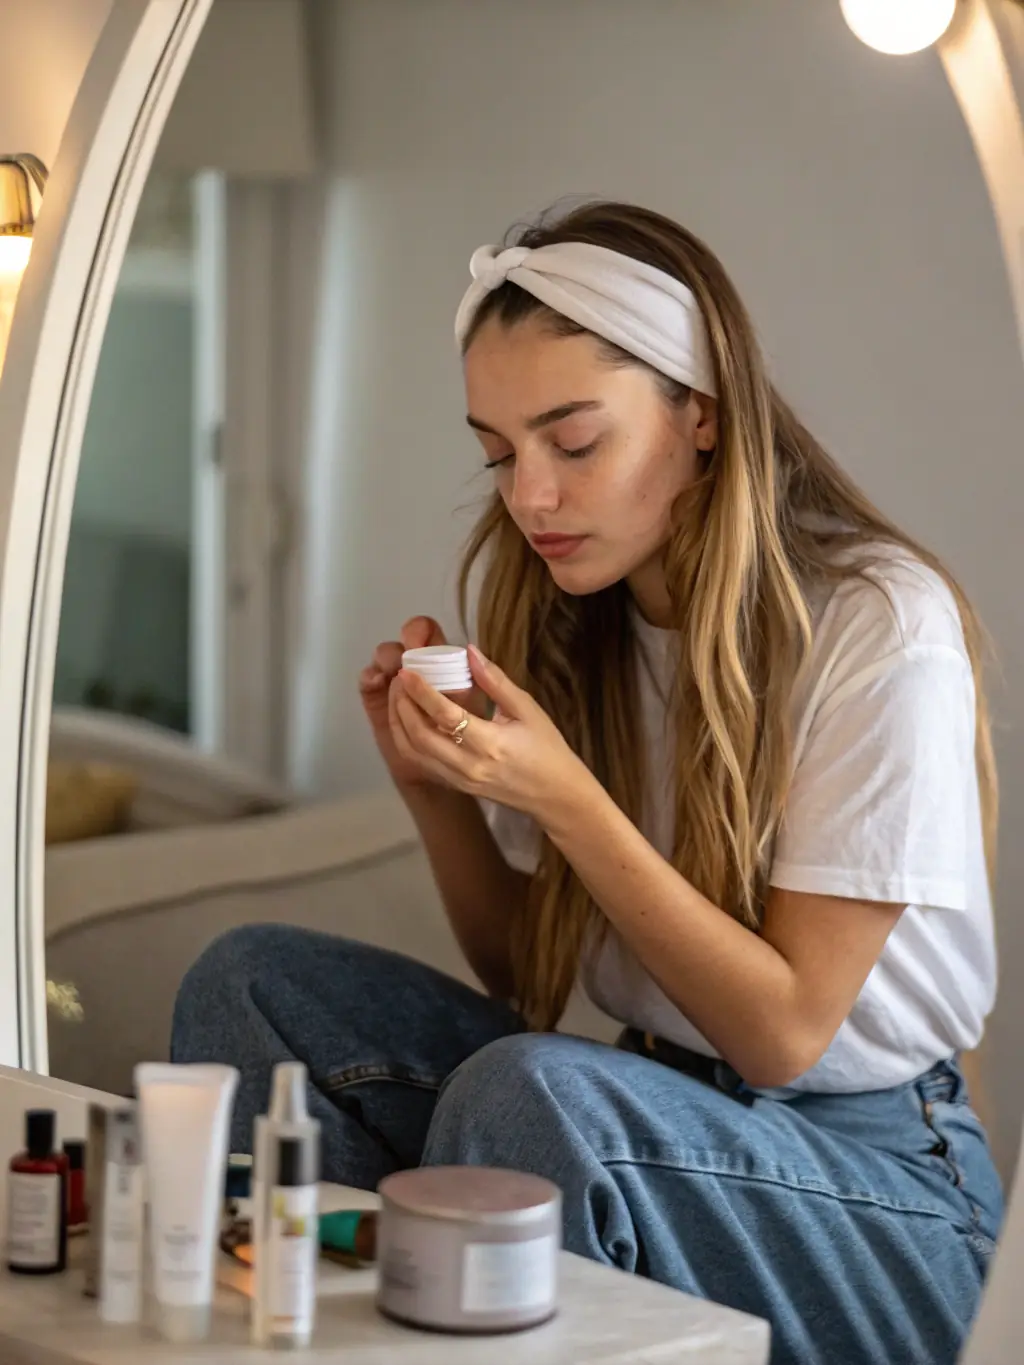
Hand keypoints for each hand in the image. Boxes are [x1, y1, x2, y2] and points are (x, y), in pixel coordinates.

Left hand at [389, 645, 591, 824]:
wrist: (555, 795)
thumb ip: (496, 681)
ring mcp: (458, 780)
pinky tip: (409, 720)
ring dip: (399, 723)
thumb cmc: (547, 748)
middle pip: (419, 736)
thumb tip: (470, 651)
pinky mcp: (455, 786)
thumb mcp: (527, 709)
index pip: (445, 715)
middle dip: (402, 705)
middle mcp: (468, 765)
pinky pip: (421, 763)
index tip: (407, 671)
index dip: (421, 692)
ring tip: (399, 697)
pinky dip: (408, 740)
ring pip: (413, 753)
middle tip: (399, 680)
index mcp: (489, 744)